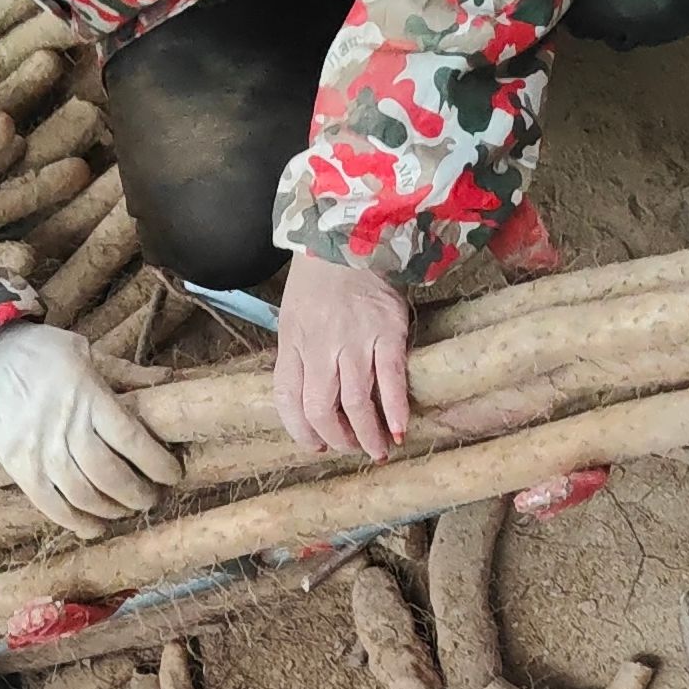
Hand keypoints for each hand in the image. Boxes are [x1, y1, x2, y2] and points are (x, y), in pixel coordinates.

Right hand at [0, 324, 183, 536]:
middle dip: (138, 493)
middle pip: (110, 474)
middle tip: (151, 497)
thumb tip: (169, 383)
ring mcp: (38, 450)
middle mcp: (64, 426)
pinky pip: (49, 504)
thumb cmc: (38, 351)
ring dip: (111, 510)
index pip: (131, 439)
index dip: (157, 464)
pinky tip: (93, 527)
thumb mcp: (85, 351)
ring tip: (126, 509)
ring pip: (83, 495)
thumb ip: (127, 373)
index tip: (172, 474)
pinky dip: (75, 522)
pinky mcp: (17, 466)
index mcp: (87, 396)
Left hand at [275, 253, 411, 460]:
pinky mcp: (388, 332)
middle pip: (321, 408)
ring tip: (378, 450)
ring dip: (367, 434)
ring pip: (356, 401)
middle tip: (352, 450)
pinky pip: (391, 379)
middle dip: (336, 439)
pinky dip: (395, 410)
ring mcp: (354, 340)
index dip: (301, 430)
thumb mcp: (294, 318)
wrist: (351, 237)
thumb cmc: (320, 282)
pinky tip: (400, 429)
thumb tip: (307, 405)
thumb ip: (297, 358)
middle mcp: (320, 346)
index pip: (288, 399)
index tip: (317, 445)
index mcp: (293, 342)